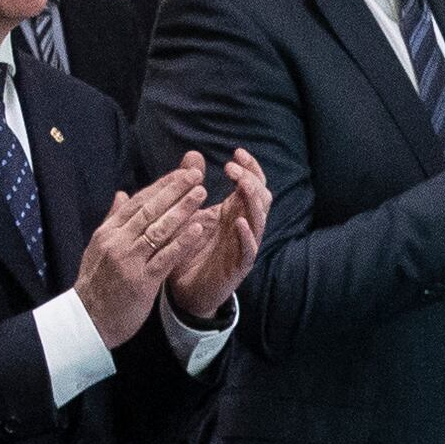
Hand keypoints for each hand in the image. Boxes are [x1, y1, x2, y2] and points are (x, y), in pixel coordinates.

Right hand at [73, 159, 200, 344]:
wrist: (87, 321)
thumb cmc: (95, 285)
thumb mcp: (97, 248)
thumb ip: (112, 220)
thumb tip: (121, 194)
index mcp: (108, 232)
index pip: (137, 202)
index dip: (161, 186)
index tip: (181, 173)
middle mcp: (117, 242)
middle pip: (150, 210)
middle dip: (175, 190)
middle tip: (197, 175)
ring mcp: (129, 261)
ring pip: (159, 229)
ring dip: (182, 209)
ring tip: (201, 194)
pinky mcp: (141, 281)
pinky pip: (165, 257)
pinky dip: (182, 241)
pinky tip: (198, 228)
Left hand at [167, 146, 267, 322]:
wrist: (183, 292)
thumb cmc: (188, 251)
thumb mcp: (187, 213)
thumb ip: (192, 186)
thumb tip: (192, 154)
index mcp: (234, 212)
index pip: (253, 185)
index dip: (250, 168)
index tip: (237, 152)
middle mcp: (243, 227)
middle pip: (261, 198)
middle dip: (251, 179)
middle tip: (232, 168)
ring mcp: (243, 247)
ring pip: (259, 221)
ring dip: (252, 201)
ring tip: (241, 185)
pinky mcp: (237, 267)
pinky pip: (248, 251)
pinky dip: (246, 236)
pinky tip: (239, 223)